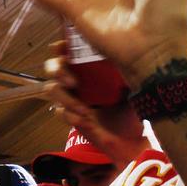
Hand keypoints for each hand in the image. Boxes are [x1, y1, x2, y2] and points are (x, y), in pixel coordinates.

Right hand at [45, 41, 148, 165]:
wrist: (131, 138)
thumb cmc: (132, 108)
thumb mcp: (133, 87)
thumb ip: (128, 71)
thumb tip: (129, 56)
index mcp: (91, 68)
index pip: (70, 51)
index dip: (62, 47)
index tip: (63, 48)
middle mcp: (78, 79)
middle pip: (54, 66)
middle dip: (58, 70)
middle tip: (73, 82)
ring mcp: (72, 97)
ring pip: (52, 89)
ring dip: (66, 98)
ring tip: (85, 110)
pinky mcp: (71, 116)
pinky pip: (60, 112)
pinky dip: (70, 116)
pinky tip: (85, 121)